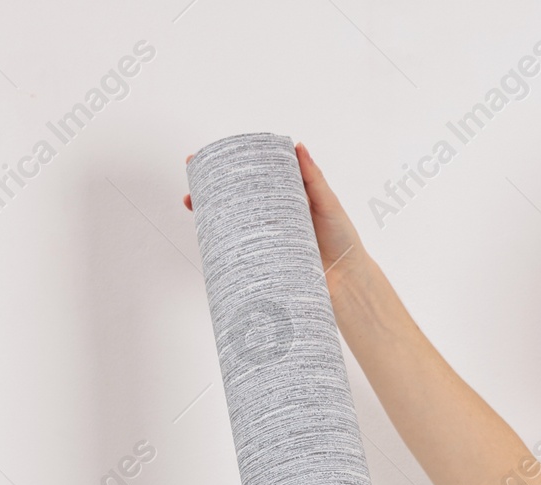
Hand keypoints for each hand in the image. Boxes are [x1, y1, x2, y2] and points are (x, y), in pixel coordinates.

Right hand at [182, 142, 366, 287]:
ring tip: (194, 208)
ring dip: (210, 219)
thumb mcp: (328, 203)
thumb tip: (298, 147)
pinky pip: (241, 254)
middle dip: (209, 195)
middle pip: (235, 204)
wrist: (348, 281)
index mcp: (284, 200)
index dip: (229, 171)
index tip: (206, 161)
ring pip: (233, 228)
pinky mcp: (266, 263)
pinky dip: (224, 248)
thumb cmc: (343, 239)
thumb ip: (313, 178)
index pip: (252, 181)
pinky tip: (209, 241)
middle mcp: (272, 219)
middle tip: (192, 189)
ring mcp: (267, 242)